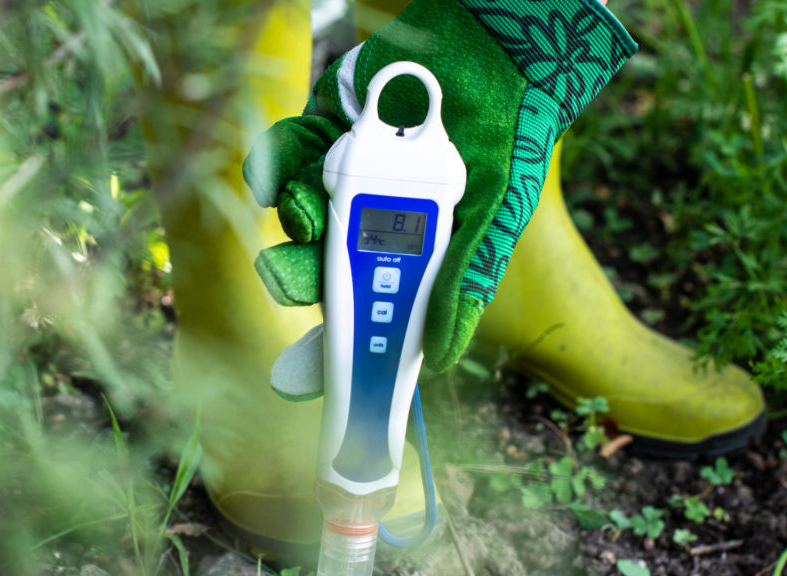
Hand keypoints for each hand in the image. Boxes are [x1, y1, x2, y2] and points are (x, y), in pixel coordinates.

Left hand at [245, 0, 636, 377]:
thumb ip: (467, 278)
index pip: (369, 311)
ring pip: (298, 215)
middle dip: (296, 280)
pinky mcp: (327, 126)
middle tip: (279, 279)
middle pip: (321, 268)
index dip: (333, 350)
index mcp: (417, 252)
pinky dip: (275, 164)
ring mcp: (349, 174)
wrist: (499, 44)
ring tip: (301, 215)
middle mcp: (377, 218)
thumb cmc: (511, 131)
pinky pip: (287, 153)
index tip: (294, 383)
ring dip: (292, 222)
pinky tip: (278, 176)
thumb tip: (440, 358)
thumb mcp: (499, 213)